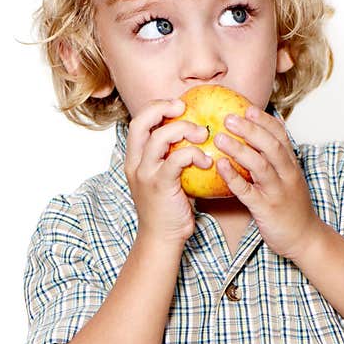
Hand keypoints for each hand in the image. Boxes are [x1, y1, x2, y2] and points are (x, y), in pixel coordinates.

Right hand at [124, 99, 211, 245]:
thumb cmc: (169, 207)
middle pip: (140, 122)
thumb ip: (171, 156)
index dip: (155, 107)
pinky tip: (208, 161)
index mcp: (135, 159)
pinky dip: (194, 154)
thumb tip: (196, 134)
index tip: (178, 105)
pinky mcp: (160, 185)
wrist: (161, 238)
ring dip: (184, 130)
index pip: (138, 122)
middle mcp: (136, 163)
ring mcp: (146, 174)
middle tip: (184, 108)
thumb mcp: (165, 177)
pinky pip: (176, 160)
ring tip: (203, 135)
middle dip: (162, 108)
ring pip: (159, 138)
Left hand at [212, 105, 324, 260]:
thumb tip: (254, 143)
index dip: (265, 121)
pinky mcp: (265, 209)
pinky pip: (247, 191)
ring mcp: (277, 192)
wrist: (304, 238)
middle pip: (271, 146)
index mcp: (292, 166)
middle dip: (251, 129)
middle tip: (229, 117)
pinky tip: (219, 165)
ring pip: (260, 165)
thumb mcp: (289, 180)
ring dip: (239, 149)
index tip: (247, 108)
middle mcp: (287, 175)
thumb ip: (275, 162)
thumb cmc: (291, 208)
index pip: (281, 137)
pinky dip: (233, 177)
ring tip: (219, 137)